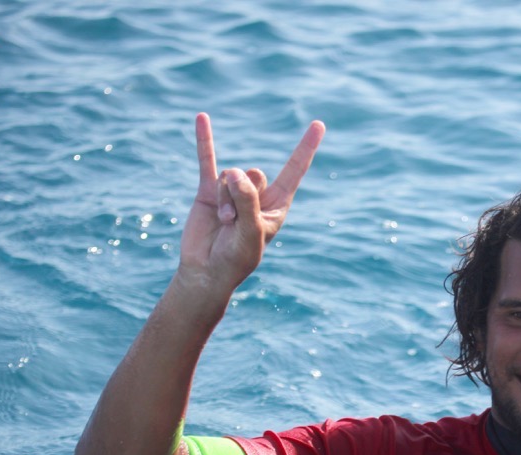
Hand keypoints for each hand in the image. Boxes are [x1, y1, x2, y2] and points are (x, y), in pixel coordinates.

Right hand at [177, 112, 324, 298]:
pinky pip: (207, 160)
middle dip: (242, 196)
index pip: (295, 170)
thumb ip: (247, 201)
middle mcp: (257, 194)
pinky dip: (204, 140)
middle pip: (254, 173)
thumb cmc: (237, 257)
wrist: (208, 270)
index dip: (305, 148)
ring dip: (225, 199)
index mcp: (278, 204)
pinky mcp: (210, 190)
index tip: (318, 124)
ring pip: (230, 176)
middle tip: (234, 221)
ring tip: (223, 222)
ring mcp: (233, 191)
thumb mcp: (251, 232)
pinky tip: (201, 118)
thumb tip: (235, 171)